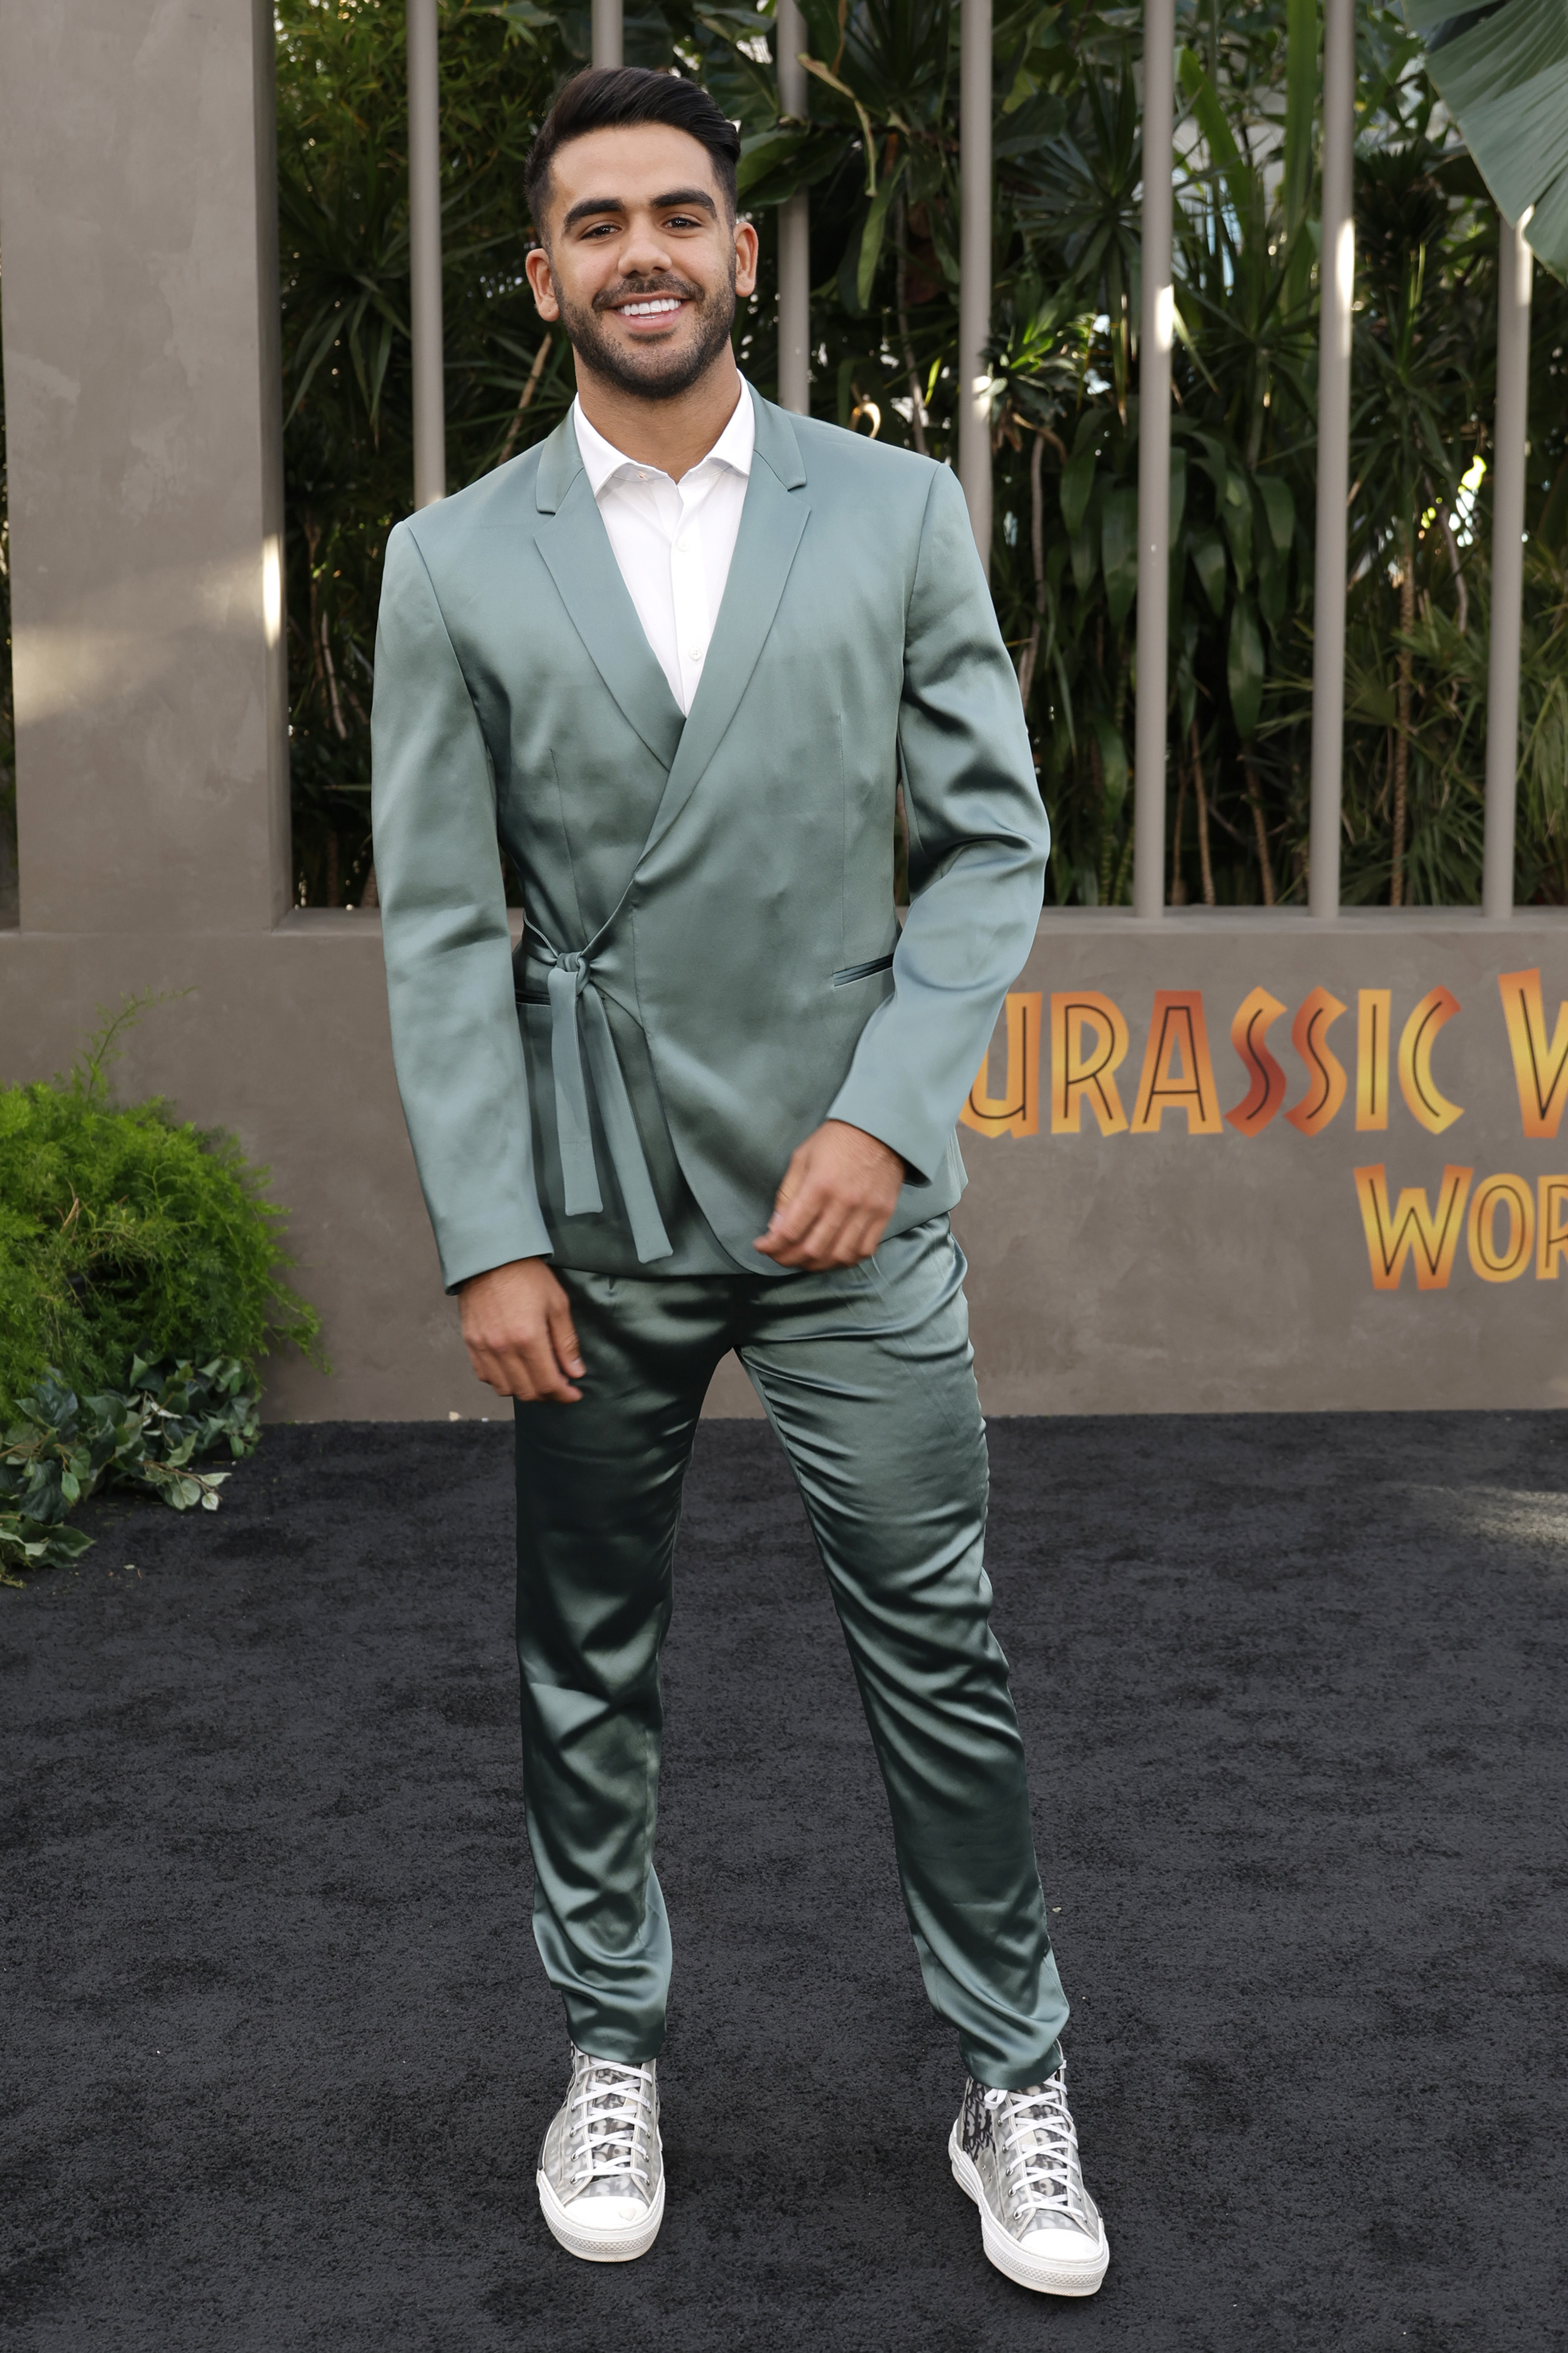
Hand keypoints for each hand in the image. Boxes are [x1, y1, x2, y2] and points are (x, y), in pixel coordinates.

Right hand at [459, 1257, 584, 1402]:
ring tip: (537, 1377)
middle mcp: (503, 1348)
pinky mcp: (470, 1342)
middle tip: (559, 1385)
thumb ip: (566, 1342)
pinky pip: (485, 1376)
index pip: (548, 1383)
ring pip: (504, 1389)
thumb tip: (575, 1372)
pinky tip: (514, 1370)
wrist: (490, 1256)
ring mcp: (483, 1347)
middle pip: (527, 1391)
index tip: (574, 1394)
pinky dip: (501, 1380)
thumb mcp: (557, 1304)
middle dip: (547, 1394)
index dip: (564, 1395)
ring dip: (524, 1390)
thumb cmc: (527, 1275)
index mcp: (528, 1338)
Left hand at [753, 1120, 904, 1271]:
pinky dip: (846, 1259)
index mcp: (819, 1185)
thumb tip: (776, 1226)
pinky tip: (833, 1255)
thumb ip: (787, 1193)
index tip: (762, 1246)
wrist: (880, 1128)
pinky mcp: (883, 1215)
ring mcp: (866, 1211)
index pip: (789, 1230)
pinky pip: (865, 1250)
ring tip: (803, 1260)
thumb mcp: (802, 1158)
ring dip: (816, 1265)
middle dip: (788, 1259)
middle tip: (778, 1255)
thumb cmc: (837, 1140)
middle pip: (812, 1249)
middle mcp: (843, 1202)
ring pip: (838, 1256)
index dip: (771, 1246)